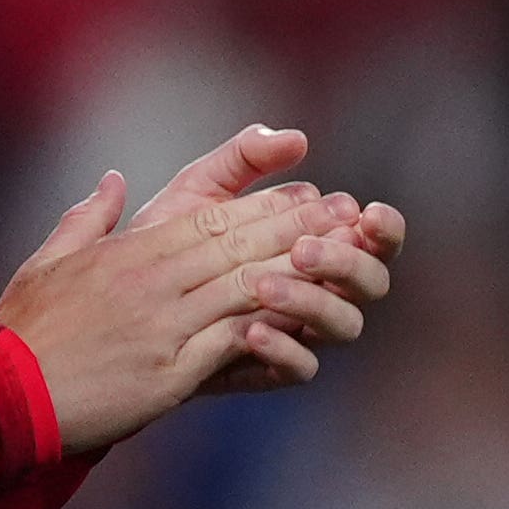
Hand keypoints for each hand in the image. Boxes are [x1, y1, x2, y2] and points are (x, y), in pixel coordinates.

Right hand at [0, 136, 402, 450]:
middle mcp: (150, 283)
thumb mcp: (49, 260)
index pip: (211, 219)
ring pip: (242, 290)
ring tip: (339, 260)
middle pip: (237, 246)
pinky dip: (268, 330)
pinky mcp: (166, 376)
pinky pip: (229, 345)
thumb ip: (87, 218)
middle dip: (297, 227)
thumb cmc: (22, 330)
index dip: (265, 206)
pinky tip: (303, 321)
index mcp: (128, 253)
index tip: (305, 194)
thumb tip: (113, 180)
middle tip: (344, 214)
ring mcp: (161, 329)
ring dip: (297, 273)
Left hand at [128, 124, 407, 397]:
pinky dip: (283, 349)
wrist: (124, 298)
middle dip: (347, 264)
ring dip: (311, 302)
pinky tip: (251, 329)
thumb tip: (298, 139)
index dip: (384, 228)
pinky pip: (301, 368)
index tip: (366, 211)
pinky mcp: (272, 368)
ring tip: (262, 282)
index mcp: (324, 244)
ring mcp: (303, 332)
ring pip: (344, 326)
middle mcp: (325, 290)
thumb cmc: (173, 236)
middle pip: (372, 284)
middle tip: (303, 248)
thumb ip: (246, 157)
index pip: (375, 237)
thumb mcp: (203, 188)